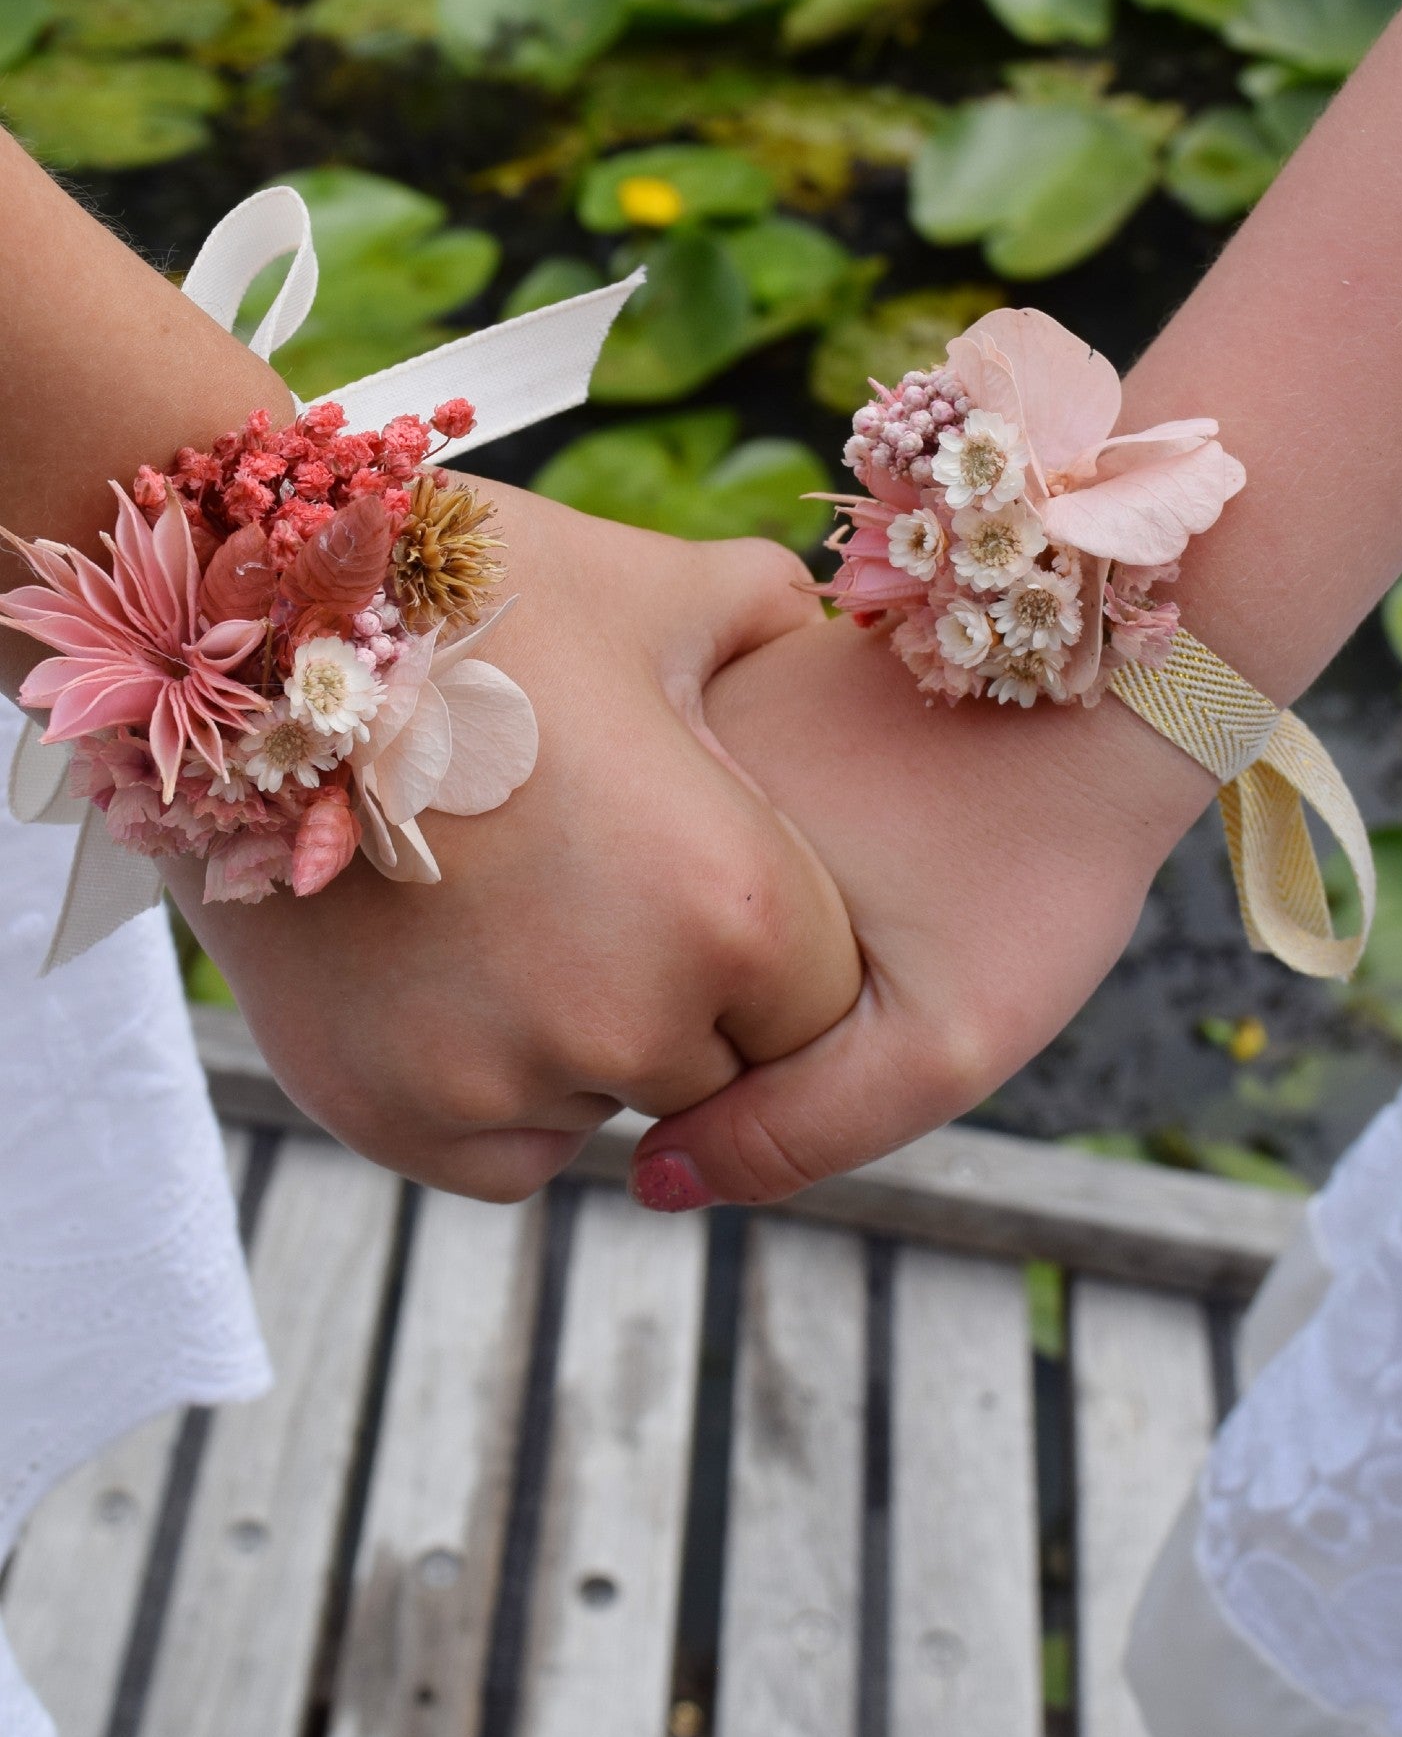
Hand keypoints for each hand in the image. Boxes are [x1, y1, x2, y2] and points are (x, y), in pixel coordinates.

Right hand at [168, 480, 861, 1199]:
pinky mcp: (390, 1119)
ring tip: (516, 904)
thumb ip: (773, 619)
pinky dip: (497, 1081)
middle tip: (602, 883)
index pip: (823, 1004)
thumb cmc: (468, 601)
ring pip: (610, 1103)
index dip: (777, 944)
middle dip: (685, 994)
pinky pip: (509, 1145)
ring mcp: (499, 1080)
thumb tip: (830, 631)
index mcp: (730, 902)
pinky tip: (453, 961)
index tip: (710, 876)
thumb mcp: (648, 591)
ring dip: (587, 1036)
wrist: (235, 642)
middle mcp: (628, 1018)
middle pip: (717, 1065)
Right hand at [625, 613, 1217, 1207]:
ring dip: (760, 905)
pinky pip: (709, 806)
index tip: (875, 1006)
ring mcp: (681, 726)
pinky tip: (865, 807)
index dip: (769, 1068)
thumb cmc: (1035, 871)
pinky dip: (767, 831)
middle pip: (671, 964)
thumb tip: (654, 1180)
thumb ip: (792, 1132)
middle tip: (894, 930)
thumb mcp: (935, 1048)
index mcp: (680, 897)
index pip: (664, 1049)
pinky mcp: (716, 683)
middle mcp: (655, 801)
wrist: (1102, 687)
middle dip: (764, 987)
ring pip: (687, 885)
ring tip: (886, 862)